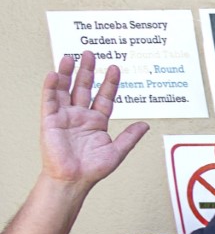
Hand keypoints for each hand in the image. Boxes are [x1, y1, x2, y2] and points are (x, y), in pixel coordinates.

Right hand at [40, 52, 147, 185]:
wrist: (73, 179)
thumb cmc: (93, 169)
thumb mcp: (117, 151)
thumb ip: (130, 137)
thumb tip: (146, 125)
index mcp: (97, 121)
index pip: (103, 96)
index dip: (109, 82)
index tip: (114, 68)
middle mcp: (80, 116)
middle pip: (83, 87)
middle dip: (86, 70)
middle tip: (89, 53)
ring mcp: (65, 116)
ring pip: (65, 89)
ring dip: (67, 73)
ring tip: (70, 57)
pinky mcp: (50, 120)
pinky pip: (49, 100)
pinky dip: (51, 86)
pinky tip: (54, 73)